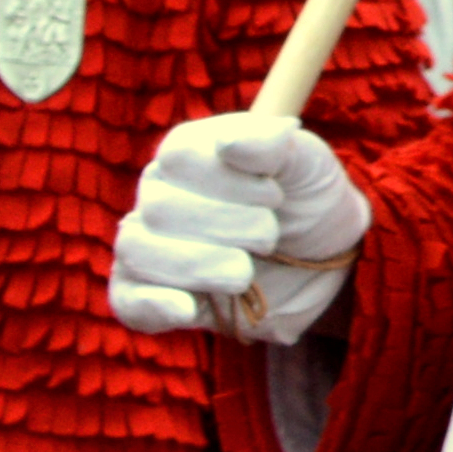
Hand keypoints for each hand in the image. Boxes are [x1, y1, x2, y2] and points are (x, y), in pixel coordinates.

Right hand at [110, 113, 367, 343]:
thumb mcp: (308, 163)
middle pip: (160, 207)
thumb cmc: (307, 199)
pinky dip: (154, 305)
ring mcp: (151, 245)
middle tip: (270, 234)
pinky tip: (188, 307)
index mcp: (187, 152)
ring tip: (246, 272)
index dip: (232, 181)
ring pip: (137, 249)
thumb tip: (227, 143)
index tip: (275, 195)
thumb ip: (272, 144)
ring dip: (202, 264)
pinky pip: (127, 300)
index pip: (179, 157)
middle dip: (230, 226)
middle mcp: (158, 194)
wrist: (325, 260)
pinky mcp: (154, 295)